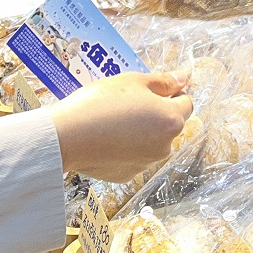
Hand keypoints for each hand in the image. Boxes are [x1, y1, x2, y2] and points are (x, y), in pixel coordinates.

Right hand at [51, 72, 192, 182]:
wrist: (66, 136)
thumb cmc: (100, 103)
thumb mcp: (133, 81)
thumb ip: (163, 81)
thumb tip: (183, 78)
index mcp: (171, 120)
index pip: (186, 103)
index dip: (171, 92)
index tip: (151, 89)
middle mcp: (165, 146)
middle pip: (169, 124)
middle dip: (156, 113)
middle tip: (128, 102)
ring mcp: (146, 163)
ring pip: (151, 141)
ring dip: (141, 131)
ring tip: (113, 120)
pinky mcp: (127, 174)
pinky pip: (133, 156)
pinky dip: (125, 147)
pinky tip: (105, 137)